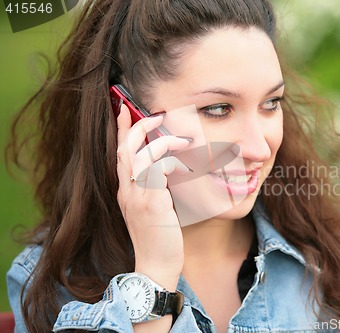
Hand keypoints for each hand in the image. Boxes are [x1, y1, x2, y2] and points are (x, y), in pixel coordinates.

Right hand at [116, 104, 189, 288]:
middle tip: (155, 114)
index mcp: (125, 191)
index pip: (119, 154)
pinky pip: (158, 170)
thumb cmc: (159, 237)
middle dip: (137, 126)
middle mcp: (126, 191)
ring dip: (162, 141)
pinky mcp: (152, 203)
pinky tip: (185, 165)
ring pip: (141, 155)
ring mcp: (137, 197)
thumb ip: (155, 187)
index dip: (120, 130)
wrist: (156, 264)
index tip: (123, 109)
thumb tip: (170, 166)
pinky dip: (171, 161)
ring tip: (182, 138)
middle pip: (125, 149)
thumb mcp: (153, 207)